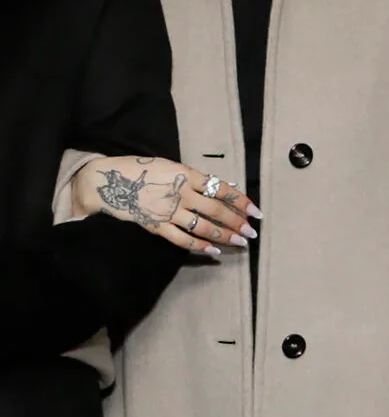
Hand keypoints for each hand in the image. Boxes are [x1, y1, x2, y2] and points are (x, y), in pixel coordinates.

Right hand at [73, 156, 260, 257]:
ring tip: (241, 242)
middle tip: (252, 231)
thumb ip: (194, 176)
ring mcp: (169, 212)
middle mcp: (181, 193)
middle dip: (238, 222)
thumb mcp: (168, 165)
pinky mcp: (157, 226)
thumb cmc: (138, 169)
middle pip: (217, 210)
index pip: (222, 188)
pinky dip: (200, 246)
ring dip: (225, 235)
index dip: (241, 200)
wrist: (105, 181)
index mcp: (186, 174)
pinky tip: (214, 251)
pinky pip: (182, 240)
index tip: (255, 210)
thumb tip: (221, 185)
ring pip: (204, 227)